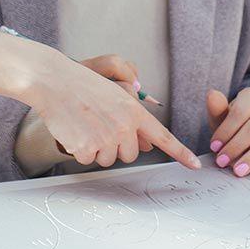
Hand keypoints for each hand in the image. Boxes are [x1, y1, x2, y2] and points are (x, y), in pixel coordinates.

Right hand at [29, 50, 199, 169]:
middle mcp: (123, 126)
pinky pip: (89, 160)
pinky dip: (81, 150)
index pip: (163, 136)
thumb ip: (132, 117)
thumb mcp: (115, 93)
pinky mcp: (86, 148)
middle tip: (100, 126)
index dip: (180, 153)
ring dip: (98, 149)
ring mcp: (105, 138)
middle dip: (117, 147)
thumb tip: (144, 143)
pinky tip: (75, 131)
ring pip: (109, 159)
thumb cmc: (83, 86)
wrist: (55, 82)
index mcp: (133, 110)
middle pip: (130, 154)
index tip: (194, 165)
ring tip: (86, 125)